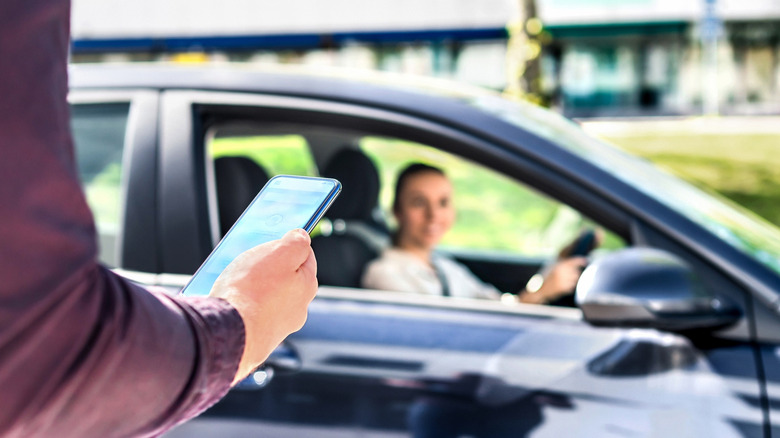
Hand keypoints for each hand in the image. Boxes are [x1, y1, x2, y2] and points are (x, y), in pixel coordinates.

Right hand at [209, 229, 317, 383]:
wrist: (227, 332)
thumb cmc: (252, 291)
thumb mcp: (279, 253)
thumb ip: (296, 242)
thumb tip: (302, 236)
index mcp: (307, 286)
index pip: (305, 257)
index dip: (288, 245)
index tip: (274, 242)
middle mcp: (297, 309)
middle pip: (285, 278)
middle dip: (269, 269)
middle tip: (249, 262)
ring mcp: (278, 327)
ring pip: (268, 298)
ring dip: (254, 289)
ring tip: (234, 283)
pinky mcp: (258, 339)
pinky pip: (252, 315)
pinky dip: (243, 307)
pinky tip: (230, 303)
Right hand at [519, 257, 586, 303]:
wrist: (538, 289)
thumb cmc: (544, 277)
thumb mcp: (550, 267)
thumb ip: (560, 264)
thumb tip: (571, 261)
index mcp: (558, 266)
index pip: (573, 261)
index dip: (580, 260)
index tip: (585, 260)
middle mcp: (562, 273)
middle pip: (576, 271)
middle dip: (573, 273)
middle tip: (567, 274)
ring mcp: (563, 281)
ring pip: (575, 279)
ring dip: (571, 280)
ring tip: (563, 281)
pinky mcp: (563, 288)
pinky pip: (572, 286)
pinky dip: (569, 286)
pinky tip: (561, 286)